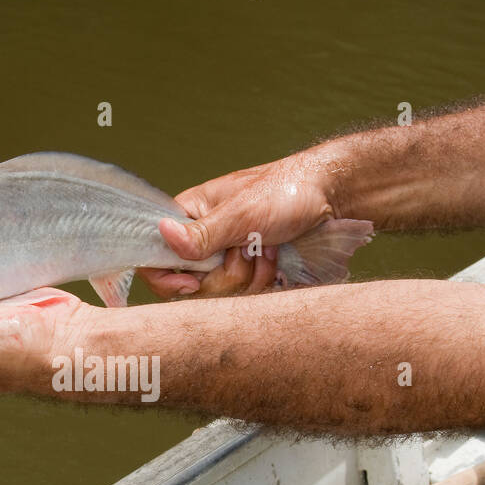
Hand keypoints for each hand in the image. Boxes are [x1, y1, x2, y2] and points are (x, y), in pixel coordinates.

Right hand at [141, 151, 335, 298]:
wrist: (331, 197)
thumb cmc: (285, 191)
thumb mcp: (241, 213)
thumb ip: (201, 233)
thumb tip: (162, 235)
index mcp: (188, 216)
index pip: (154, 257)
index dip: (167, 277)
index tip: (193, 283)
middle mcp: (202, 239)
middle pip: (191, 285)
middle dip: (225, 273)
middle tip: (247, 248)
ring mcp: (225, 256)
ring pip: (221, 292)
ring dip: (250, 274)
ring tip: (268, 247)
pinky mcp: (248, 269)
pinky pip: (244, 293)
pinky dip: (264, 278)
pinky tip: (276, 256)